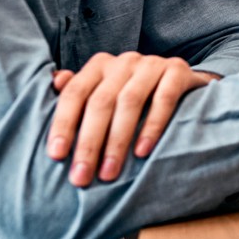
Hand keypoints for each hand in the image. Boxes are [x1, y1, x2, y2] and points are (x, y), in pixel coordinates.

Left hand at [46, 52, 215, 185]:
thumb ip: (78, 91)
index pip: (75, 93)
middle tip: (81, 177)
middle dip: (88, 143)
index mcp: (99, 65)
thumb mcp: (104, 92)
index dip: (63, 124)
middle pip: (101, 102)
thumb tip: (55, 81)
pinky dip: (152, 126)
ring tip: (109, 173)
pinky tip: (142, 152)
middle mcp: (124, 61)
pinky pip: (164, 99)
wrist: (184, 83)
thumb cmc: (136, 95)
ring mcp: (152, 64)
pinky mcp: (178, 71)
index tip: (56, 156)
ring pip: (129, 101)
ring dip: (117, 141)